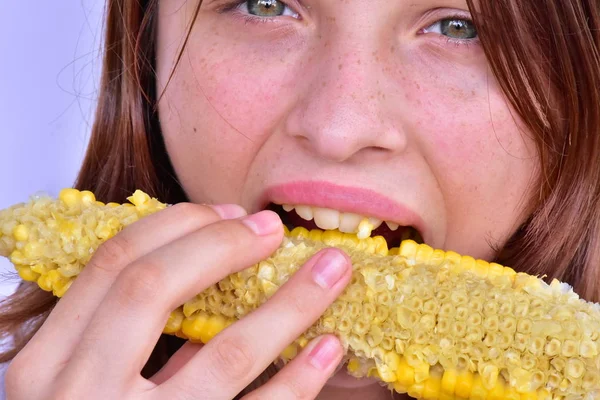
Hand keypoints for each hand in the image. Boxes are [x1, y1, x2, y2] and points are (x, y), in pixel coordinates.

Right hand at [5, 202, 351, 399]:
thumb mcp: (80, 383)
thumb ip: (121, 335)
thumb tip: (197, 260)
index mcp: (47, 365)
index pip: (114, 263)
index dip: (179, 225)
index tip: (230, 214)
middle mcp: (81, 398)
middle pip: (154, 287)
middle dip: (224, 244)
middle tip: (273, 227)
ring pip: (228, 352)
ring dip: (293, 302)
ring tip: (333, 270)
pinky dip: (301, 378)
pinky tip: (329, 347)